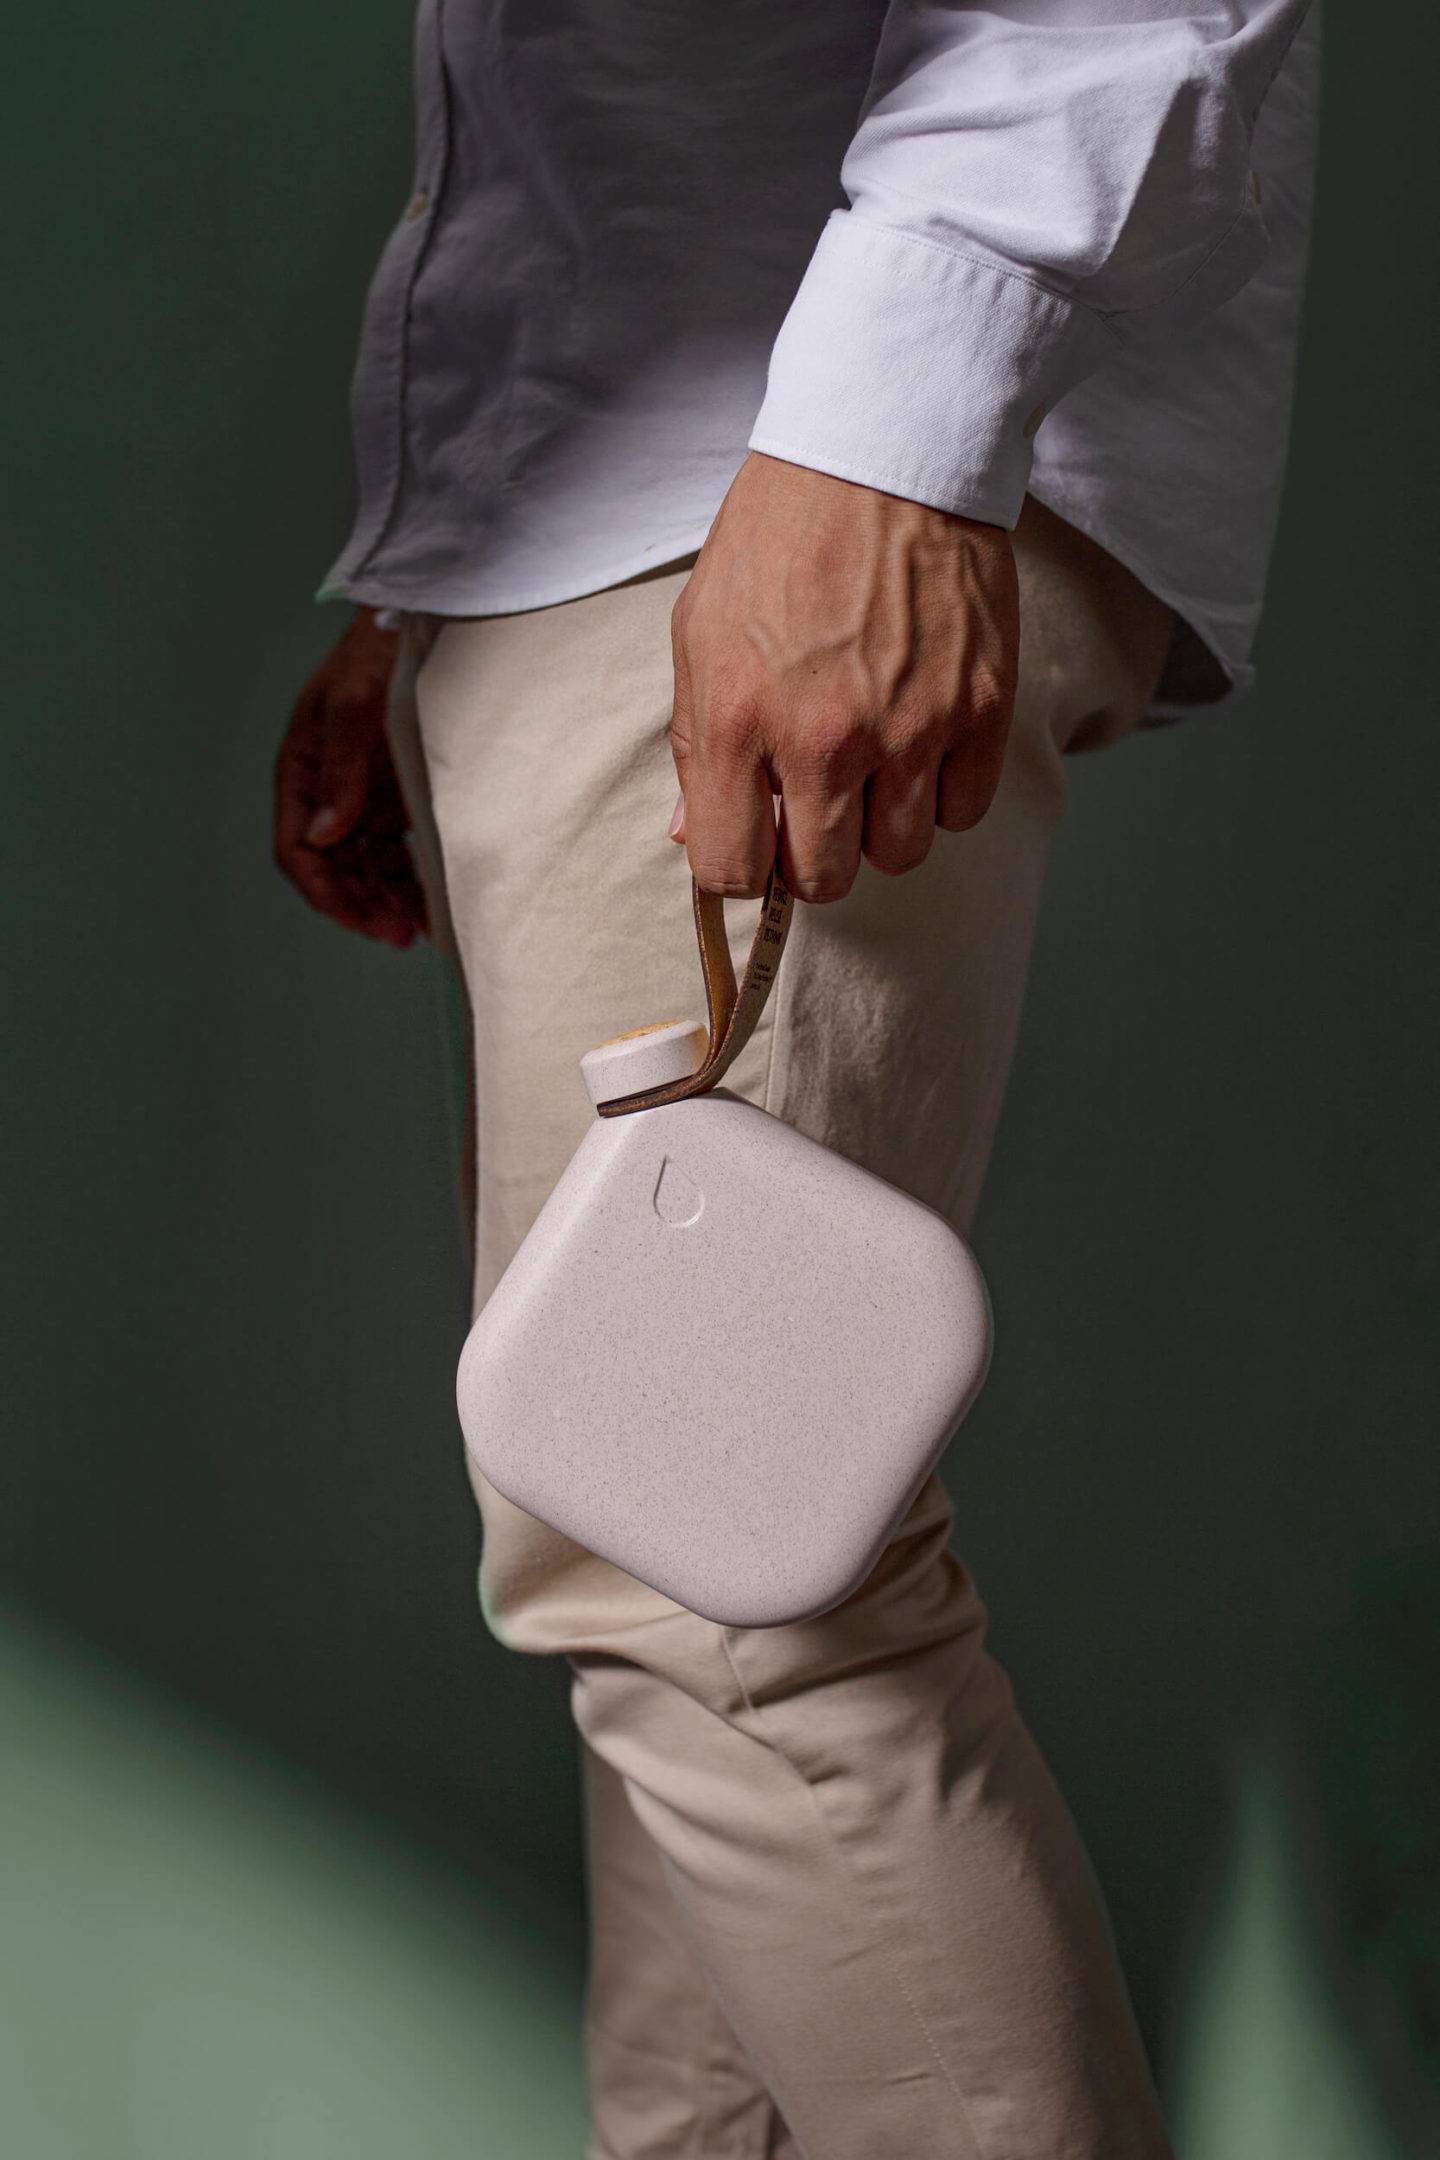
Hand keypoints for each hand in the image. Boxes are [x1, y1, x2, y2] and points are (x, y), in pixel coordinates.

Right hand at [273, 609, 426, 947]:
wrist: (424, 624)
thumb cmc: (379, 654)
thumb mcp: (354, 704)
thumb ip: (341, 768)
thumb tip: (326, 833)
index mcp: (302, 772)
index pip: (298, 849)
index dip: (326, 890)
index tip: (360, 919)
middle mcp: (329, 792)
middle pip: (334, 868)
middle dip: (361, 905)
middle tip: (399, 935)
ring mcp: (364, 798)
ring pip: (366, 867)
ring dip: (387, 901)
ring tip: (420, 931)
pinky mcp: (398, 798)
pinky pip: (398, 852)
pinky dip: (412, 880)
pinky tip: (433, 905)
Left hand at [668, 452, 1018, 901]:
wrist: (883, 450)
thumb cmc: (783, 535)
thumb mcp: (702, 631)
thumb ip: (699, 744)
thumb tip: (697, 833)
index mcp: (738, 720)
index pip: (733, 871)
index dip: (740, 867)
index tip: (753, 843)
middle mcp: (825, 738)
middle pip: (824, 880)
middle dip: (813, 856)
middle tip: (814, 806)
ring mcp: (912, 727)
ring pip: (900, 854)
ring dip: (880, 826)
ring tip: (870, 765)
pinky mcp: (981, 707)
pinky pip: (964, 810)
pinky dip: (942, 793)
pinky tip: (920, 742)